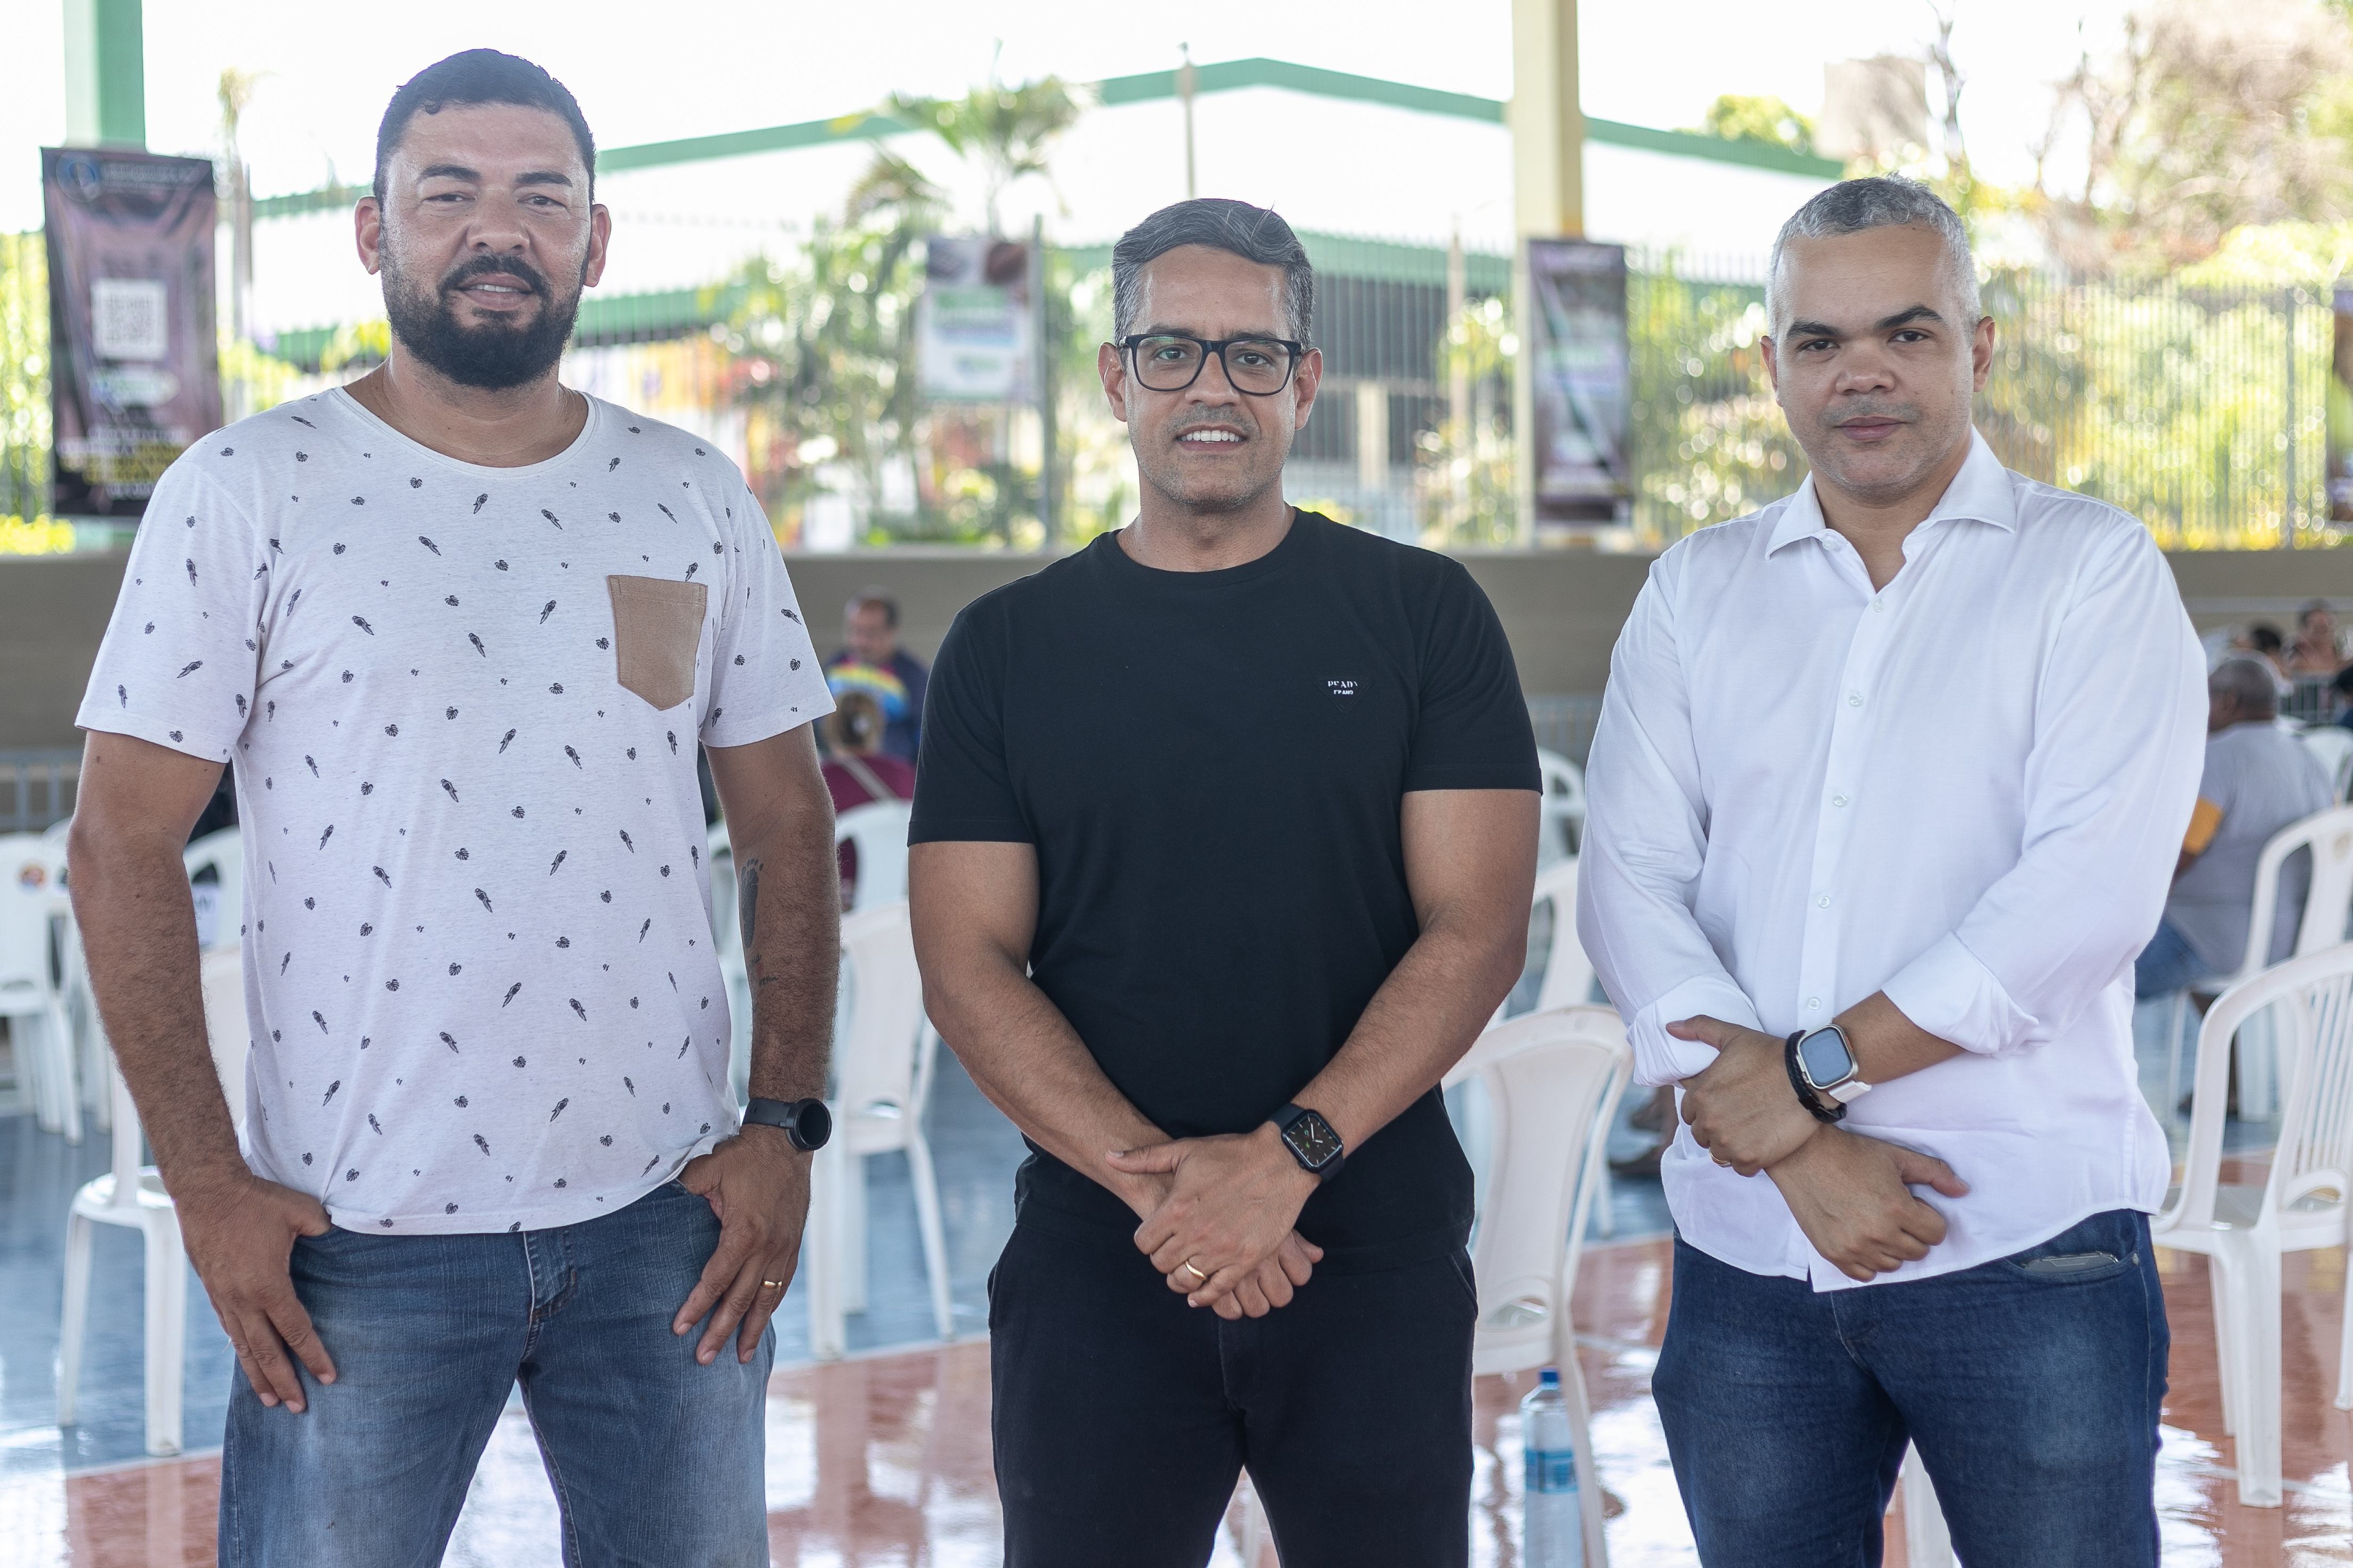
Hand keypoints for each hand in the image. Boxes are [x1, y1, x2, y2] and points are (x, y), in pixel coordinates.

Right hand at [174, 1166, 334, 1412]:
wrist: (205, 1192)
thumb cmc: (256, 1201)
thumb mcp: (302, 1212)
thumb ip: (324, 1230)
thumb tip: (338, 1238)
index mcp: (269, 1286)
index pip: (296, 1331)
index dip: (313, 1356)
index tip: (329, 1378)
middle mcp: (243, 1300)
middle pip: (267, 1352)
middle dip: (284, 1382)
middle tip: (299, 1408)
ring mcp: (224, 1299)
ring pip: (244, 1348)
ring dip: (258, 1376)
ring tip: (271, 1401)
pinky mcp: (213, 1292)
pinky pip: (229, 1330)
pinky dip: (241, 1352)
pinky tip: (248, 1362)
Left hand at [674, 1125, 811, 1363]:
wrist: (787, 1142)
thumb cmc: (744, 1155)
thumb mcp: (707, 1168)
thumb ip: (683, 1192)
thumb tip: (655, 1206)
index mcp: (744, 1232)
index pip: (716, 1279)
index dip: (697, 1306)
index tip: (680, 1329)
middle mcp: (767, 1247)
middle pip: (741, 1299)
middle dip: (722, 1331)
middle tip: (704, 1359)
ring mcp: (784, 1248)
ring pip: (767, 1298)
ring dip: (753, 1329)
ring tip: (742, 1357)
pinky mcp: (793, 1244)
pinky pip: (781, 1283)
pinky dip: (771, 1305)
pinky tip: (762, 1320)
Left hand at [1109, 1126, 1320, 1313]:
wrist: (1281, 1161)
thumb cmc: (1232, 1153)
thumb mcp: (1185, 1150)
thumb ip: (1144, 1158)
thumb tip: (1109, 1156)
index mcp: (1177, 1207)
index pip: (1143, 1243)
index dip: (1147, 1240)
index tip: (1156, 1235)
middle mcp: (1196, 1232)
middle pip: (1161, 1264)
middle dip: (1162, 1258)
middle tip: (1172, 1250)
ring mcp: (1222, 1249)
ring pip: (1185, 1281)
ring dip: (1180, 1277)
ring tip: (1184, 1269)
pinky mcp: (1246, 1260)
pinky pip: (1217, 1291)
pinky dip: (1204, 1297)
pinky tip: (1199, 1293)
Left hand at [1671, 1015, 1818, 1174]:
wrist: (1808, 1077)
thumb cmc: (1771, 1056)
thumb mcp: (1733, 1036)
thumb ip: (1700, 1029)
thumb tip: (1671, 1027)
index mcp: (1700, 1096)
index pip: (1690, 1114)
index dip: (1706, 1110)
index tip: (1724, 1106)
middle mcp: (1709, 1122)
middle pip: (1703, 1135)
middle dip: (1717, 1129)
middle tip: (1739, 1119)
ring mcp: (1728, 1142)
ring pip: (1720, 1153)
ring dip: (1731, 1146)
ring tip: (1750, 1133)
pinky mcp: (1751, 1158)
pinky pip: (1740, 1169)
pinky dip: (1748, 1160)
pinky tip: (1761, 1146)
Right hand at [1765, 1127, 1969, 1282]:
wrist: (1802, 1156)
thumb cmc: (1851, 1154)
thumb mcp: (1896, 1157)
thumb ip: (1934, 1173)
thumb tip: (1963, 1191)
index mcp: (1897, 1208)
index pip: (1936, 1233)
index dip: (1928, 1217)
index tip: (1912, 1205)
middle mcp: (1878, 1233)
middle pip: (1917, 1252)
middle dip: (1913, 1233)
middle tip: (1893, 1213)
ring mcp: (1854, 1247)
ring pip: (1893, 1265)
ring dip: (1892, 1248)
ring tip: (1877, 1225)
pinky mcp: (1833, 1253)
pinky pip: (1865, 1274)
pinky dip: (1869, 1261)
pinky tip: (1862, 1240)